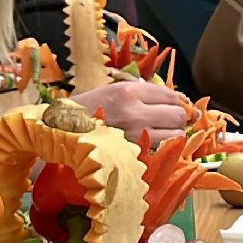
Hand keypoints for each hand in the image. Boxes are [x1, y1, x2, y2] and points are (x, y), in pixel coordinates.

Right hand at [74, 81, 188, 145]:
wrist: (60, 130)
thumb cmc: (90, 108)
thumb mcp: (116, 90)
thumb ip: (147, 92)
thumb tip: (182, 99)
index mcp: (129, 91)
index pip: (171, 96)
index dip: (179, 102)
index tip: (178, 106)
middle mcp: (133, 112)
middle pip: (178, 116)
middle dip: (178, 118)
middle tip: (169, 120)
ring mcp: (133, 135)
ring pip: (175, 135)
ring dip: (172, 134)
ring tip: (160, 132)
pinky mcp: (132, 153)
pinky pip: (161, 150)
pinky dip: (161, 147)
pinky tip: (152, 142)